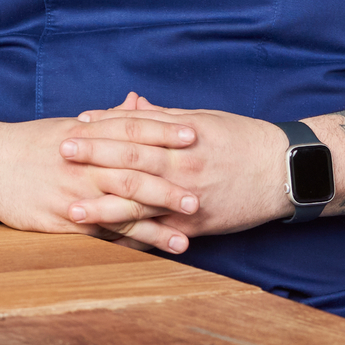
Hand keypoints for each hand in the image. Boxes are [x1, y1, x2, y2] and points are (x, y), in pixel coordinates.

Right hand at [0, 114, 201, 245]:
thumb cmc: (30, 144)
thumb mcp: (68, 126)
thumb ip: (106, 119)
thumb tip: (137, 101)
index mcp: (83, 133)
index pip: (129, 129)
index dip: (163, 131)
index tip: (194, 135)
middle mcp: (80, 164)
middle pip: (130, 174)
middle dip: (167, 187)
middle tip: (200, 196)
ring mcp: (70, 193)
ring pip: (118, 211)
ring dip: (153, 227)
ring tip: (185, 238)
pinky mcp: (60, 220)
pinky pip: (99, 234)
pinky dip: (126, 244)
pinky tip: (148, 253)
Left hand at [60, 95, 291, 247]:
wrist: (284, 171)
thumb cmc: (242, 139)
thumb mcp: (203, 119)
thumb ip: (163, 116)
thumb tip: (128, 105)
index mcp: (182, 137)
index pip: (135, 130)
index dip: (102, 128)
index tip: (75, 125)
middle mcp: (183, 167)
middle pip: (130, 163)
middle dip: (93, 159)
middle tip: (60, 154)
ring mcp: (189, 199)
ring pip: (139, 203)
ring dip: (102, 206)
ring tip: (71, 208)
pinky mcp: (196, 227)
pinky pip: (160, 233)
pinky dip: (133, 237)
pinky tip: (108, 240)